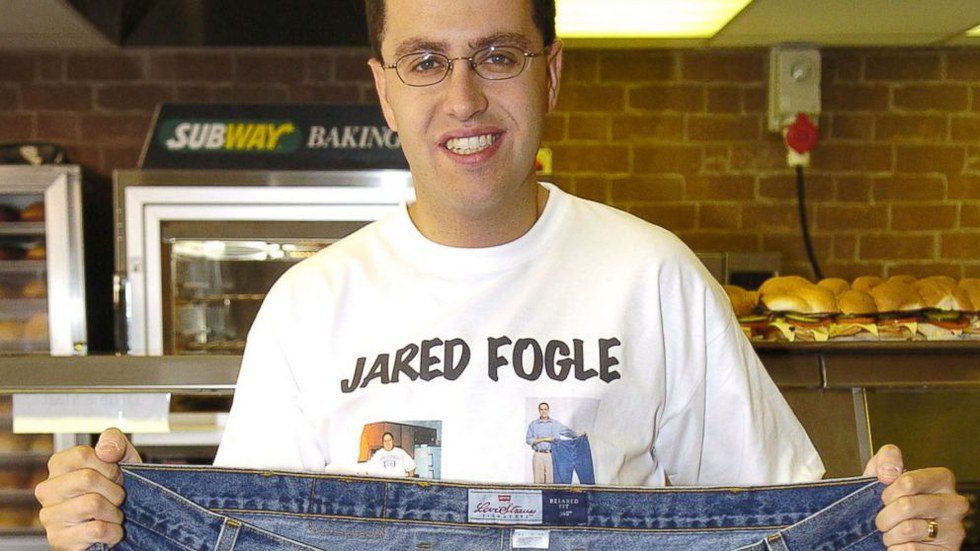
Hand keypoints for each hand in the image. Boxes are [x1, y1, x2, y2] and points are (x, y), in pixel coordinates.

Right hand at [35, 428, 141, 549]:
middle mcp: (47, 489)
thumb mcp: (123, 456)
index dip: (108, 465)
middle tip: (116, 496)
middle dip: (114, 489)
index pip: (82, 454)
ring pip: (92, 504)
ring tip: (112, 513)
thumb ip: (114, 440)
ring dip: (115, 511)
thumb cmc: (116, 487)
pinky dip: (114, 531)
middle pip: (87, 478)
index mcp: (59, 465)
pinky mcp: (58, 539)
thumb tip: (105, 451)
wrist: (123, 523)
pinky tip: (109, 530)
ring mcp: (49, 515)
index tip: (115, 475)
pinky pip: (97, 530)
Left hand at [865, 444, 969, 549]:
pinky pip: (911, 549)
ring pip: (908, 529)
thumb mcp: (882, 473)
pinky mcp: (948, 550)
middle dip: (885, 515)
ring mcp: (954, 530)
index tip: (884, 497)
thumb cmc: (889, 500)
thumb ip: (886, 460)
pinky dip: (896, 548)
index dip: (888, 492)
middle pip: (907, 505)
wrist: (888, 530)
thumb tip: (889, 472)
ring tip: (890, 533)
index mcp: (942, 480)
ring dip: (889, 533)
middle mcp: (954, 504)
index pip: (908, 482)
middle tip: (882, 519)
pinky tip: (900, 544)